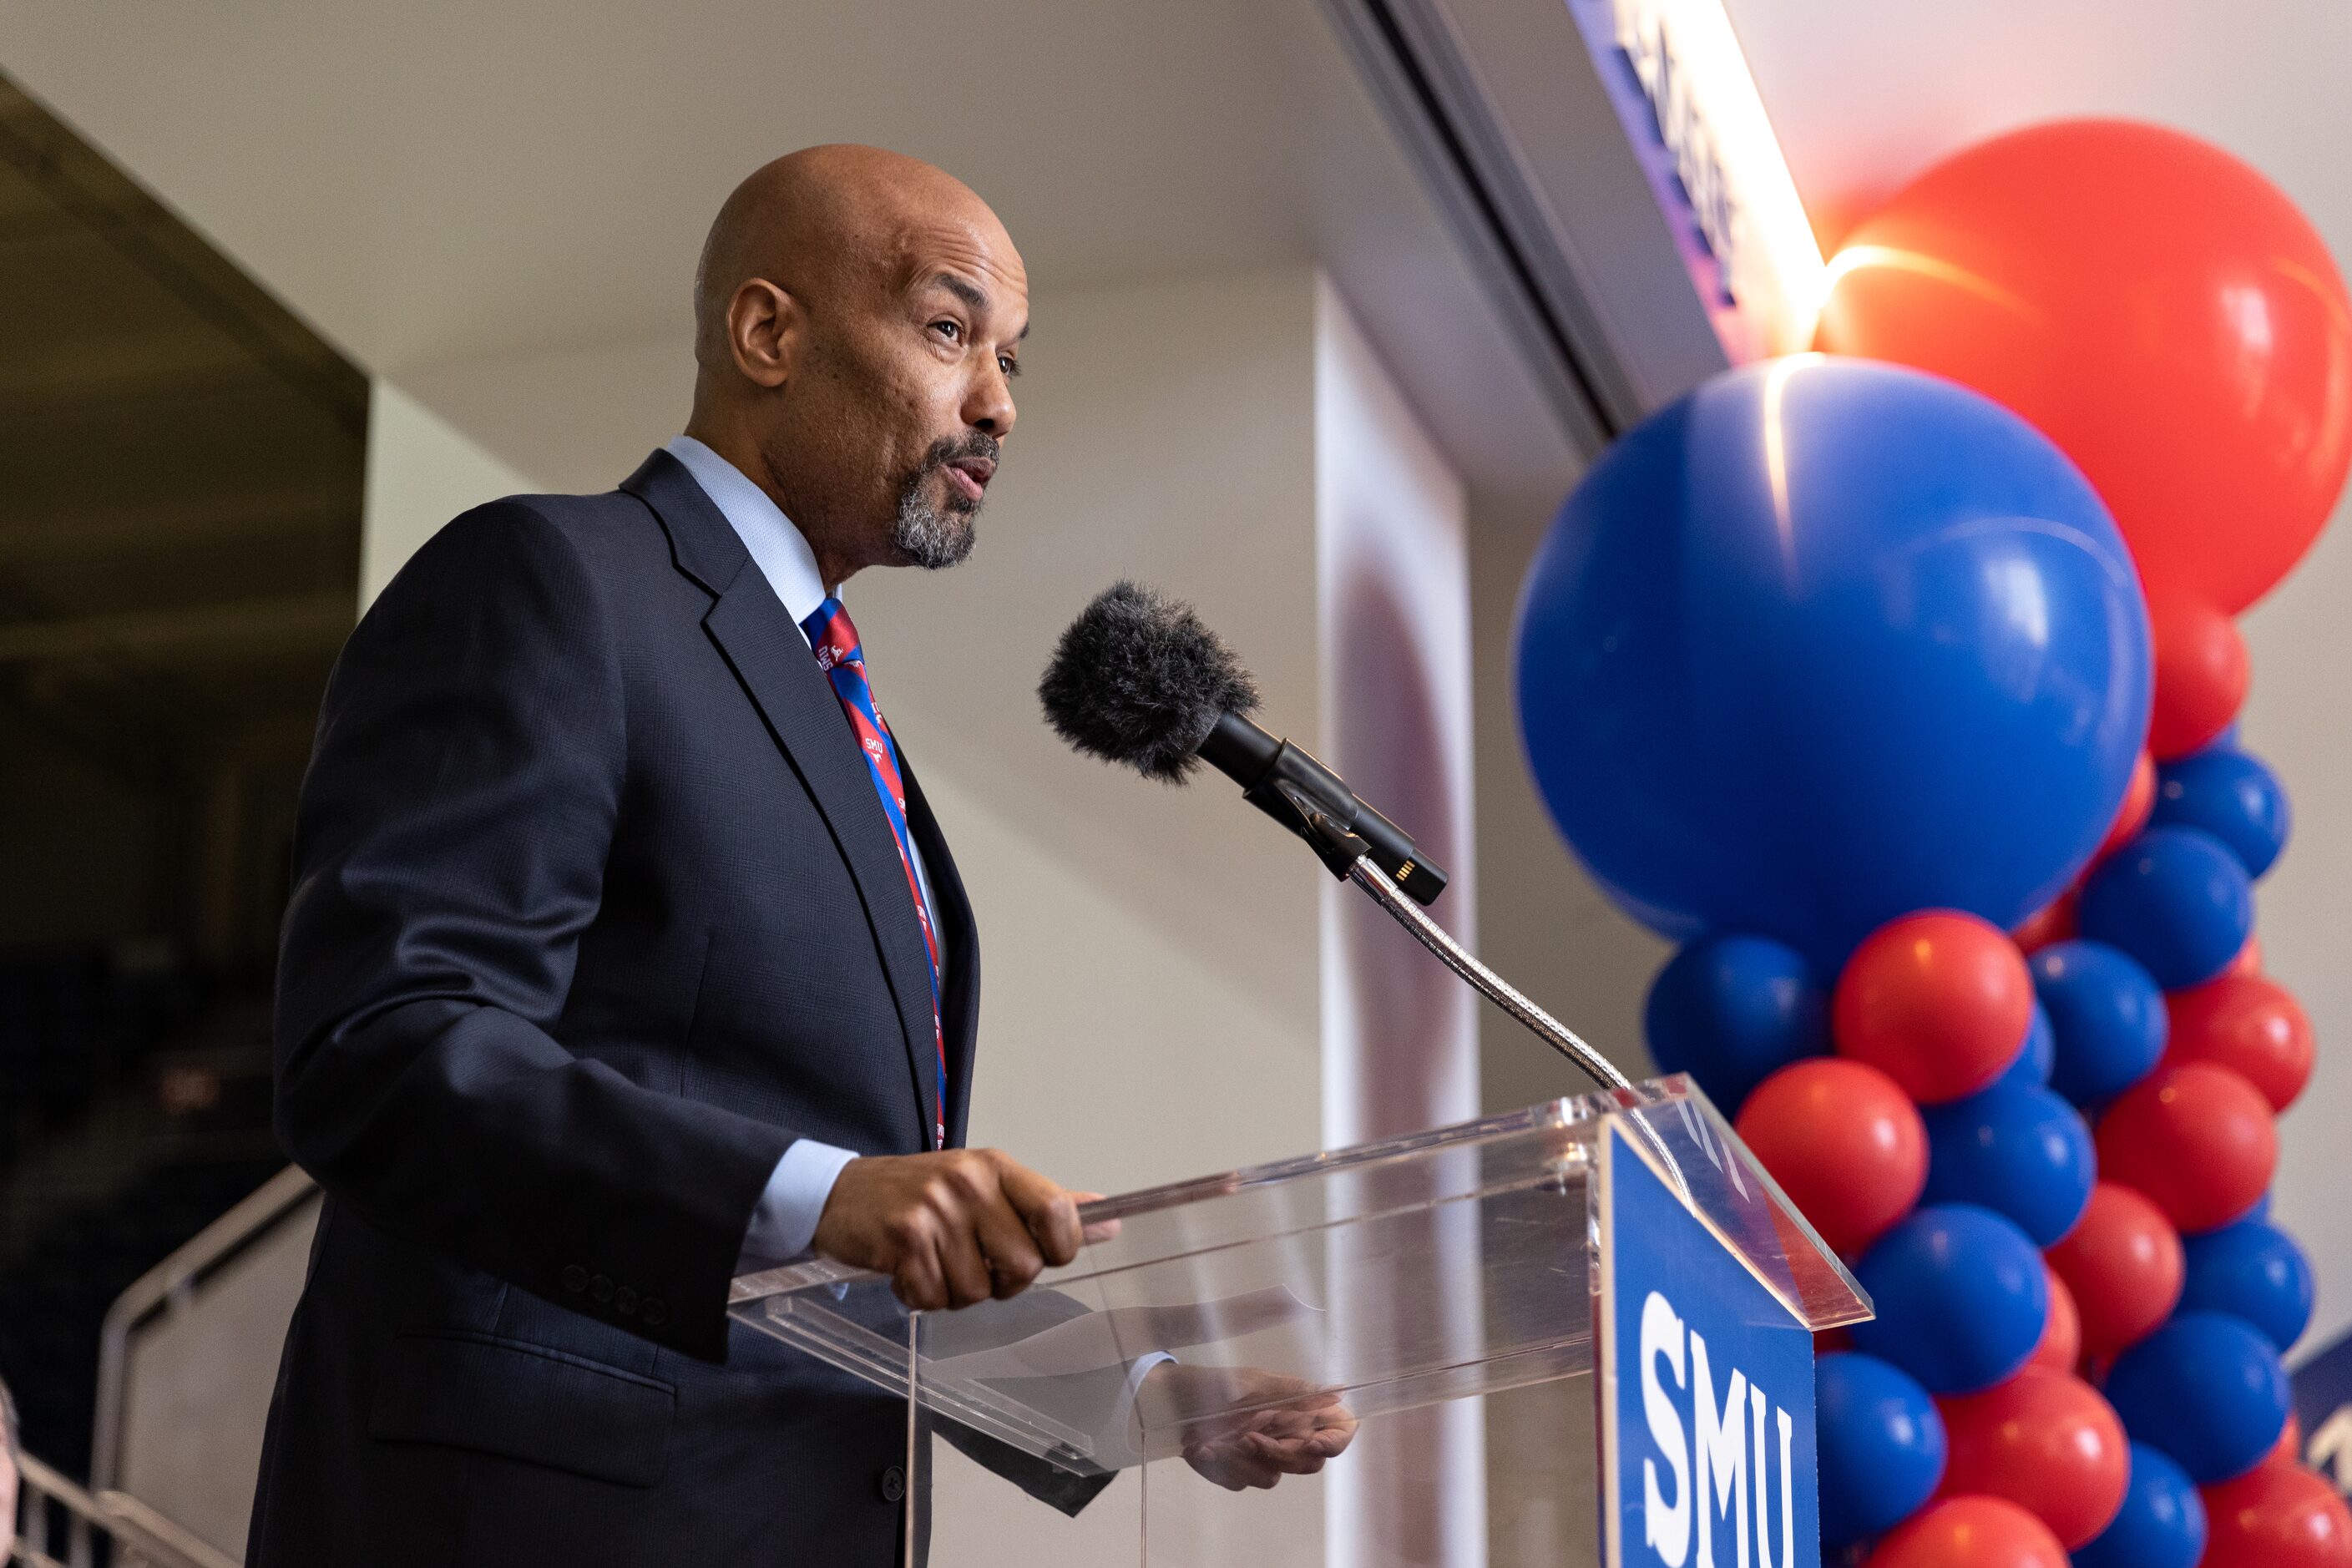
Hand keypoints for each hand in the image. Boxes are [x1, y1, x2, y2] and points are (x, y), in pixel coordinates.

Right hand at [812, 1148, 1081, 1310]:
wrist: (840, 1194)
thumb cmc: (919, 1194)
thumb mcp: (985, 1185)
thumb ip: (1044, 1205)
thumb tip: (1109, 1221)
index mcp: (998, 1167)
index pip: (1060, 1213)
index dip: (1059, 1249)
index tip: (1037, 1255)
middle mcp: (970, 1183)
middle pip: (1024, 1266)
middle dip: (999, 1281)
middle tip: (970, 1262)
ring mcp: (936, 1210)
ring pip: (977, 1292)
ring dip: (953, 1292)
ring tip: (933, 1262)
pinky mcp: (904, 1239)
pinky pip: (934, 1299)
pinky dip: (920, 1297)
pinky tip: (907, 1271)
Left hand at [1135, 1364, 1358, 1490]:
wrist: (1168, 1397)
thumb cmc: (1213, 1383)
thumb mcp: (1252, 1382)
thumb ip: (1294, 1393)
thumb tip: (1339, 1391)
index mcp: (1297, 1407)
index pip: (1339, 1429)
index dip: (1335, 1441)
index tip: (1311, 1444)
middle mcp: (1286, 1434)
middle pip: (1308, 1463)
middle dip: (1276, 1453)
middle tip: (1246, 1437)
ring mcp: (1262, 1456)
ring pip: (1270, 1478)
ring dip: (1239, 1461)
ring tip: (1209, 1441)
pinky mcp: (1237, 1470)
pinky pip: (1238, 1483)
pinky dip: (1216, 1467)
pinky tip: (1197, 1449)